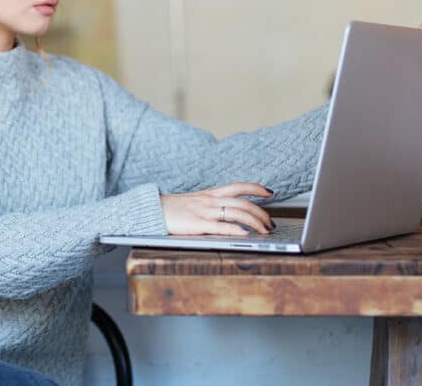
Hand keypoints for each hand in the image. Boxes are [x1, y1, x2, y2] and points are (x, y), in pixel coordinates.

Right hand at [160, 182, 274, 235]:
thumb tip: (227, 211)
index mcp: (209, 194)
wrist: (151, 210)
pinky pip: (220, 226)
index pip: (237, 187)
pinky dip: (235, 229)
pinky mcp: (197, 224)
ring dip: (255, 222)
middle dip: (261, 213)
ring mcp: (204, 211)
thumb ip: (210, 204)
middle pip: (242, 202)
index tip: (269, 192)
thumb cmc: (172, 208)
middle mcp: (209, 200)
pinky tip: (245, 234)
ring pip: (237, 213)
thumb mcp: (193, 201)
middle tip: (270, 222)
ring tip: (265, 230)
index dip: (255, 188)